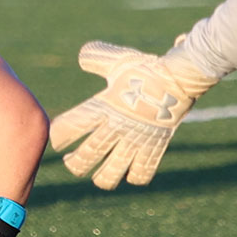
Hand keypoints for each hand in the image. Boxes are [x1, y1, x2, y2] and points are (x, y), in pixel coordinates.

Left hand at [48, 40, 218, 188]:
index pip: (70, 126)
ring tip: (97, 178)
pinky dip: (135, 177)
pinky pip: (142, 172)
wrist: (179, 78)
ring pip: (112, 171)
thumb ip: (97, 58)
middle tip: (71, 163)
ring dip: (102, 178)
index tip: (57, 140)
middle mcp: (117, 127)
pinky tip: (129, 175)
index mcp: (103, 106)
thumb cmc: (146, 69)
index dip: (60, 135)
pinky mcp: (155, 147)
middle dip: (75, 164)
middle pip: (87, 155)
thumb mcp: (119, 61)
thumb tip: (82, 57)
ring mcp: (136, 140)